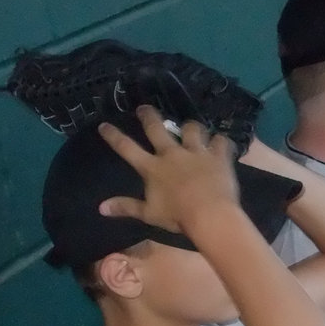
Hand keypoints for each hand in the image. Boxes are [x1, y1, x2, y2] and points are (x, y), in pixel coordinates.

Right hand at [97, 105, 239, 233]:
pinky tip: (222, 142)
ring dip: (190, 127)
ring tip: (190, 127)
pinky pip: (221, 142)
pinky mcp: (218, 157)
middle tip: (144, 108)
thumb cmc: (178, 217)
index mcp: (153, 168)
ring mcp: (196, 152)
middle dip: (148, 115)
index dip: (114, 136)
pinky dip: (222, 142)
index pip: (127, 148)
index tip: (104, 125)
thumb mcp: (150, 214)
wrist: (210, 215)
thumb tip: (102, 208)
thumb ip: (126, 207)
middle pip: (157, 128)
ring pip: (191, 129)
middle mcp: (172, 154)